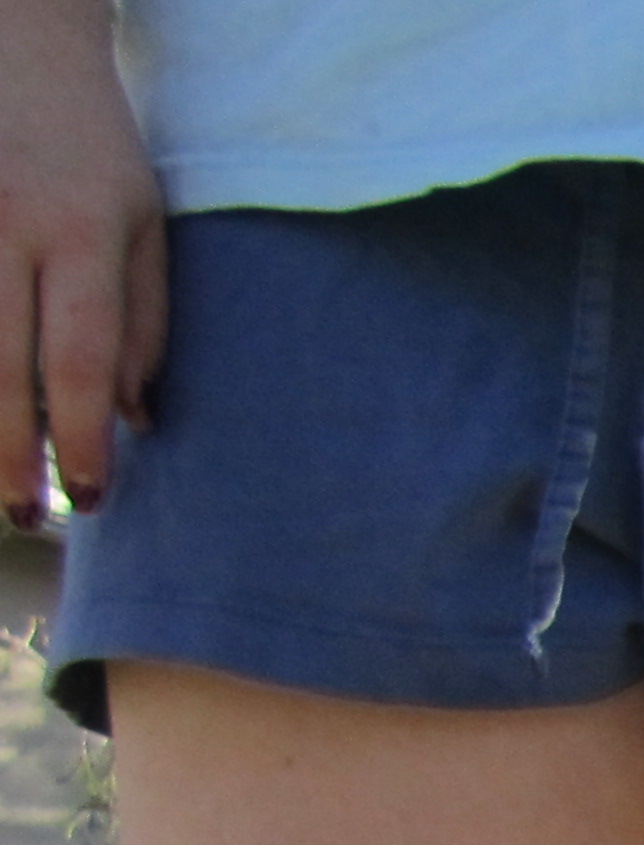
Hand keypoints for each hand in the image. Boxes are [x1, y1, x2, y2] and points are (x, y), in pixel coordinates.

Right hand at [0, 0, 163, 527]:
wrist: (15, 38)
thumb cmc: (91, 147)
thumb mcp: (146, 221)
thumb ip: (146, 322)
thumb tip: (132, 420)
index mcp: (81, 231)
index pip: (79, 360)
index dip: (80, 438)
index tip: (92, 496)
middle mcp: (4, 224)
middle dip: (11, 451)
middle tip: (24, 515)